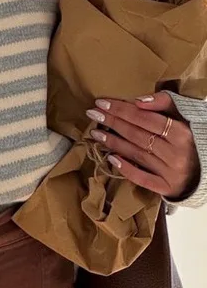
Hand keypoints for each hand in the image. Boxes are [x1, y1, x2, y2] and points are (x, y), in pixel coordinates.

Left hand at [85, 91, 200, 200]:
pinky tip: (110, 159)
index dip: (122, 109)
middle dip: (113, 123)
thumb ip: (165, 103)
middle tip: (92, 114)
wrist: (206, 167)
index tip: (102, 103)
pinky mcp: (167, 187)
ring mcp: (171, 172)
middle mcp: (176, 153)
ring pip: (137, 154)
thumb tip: (139, 100)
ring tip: (96, 133)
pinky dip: (126, 169)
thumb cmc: (192, 137)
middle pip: (137, 135)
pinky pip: (143, 178)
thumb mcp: (184, 116)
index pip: (145, 118)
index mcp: (182, 133)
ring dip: (113, 143)